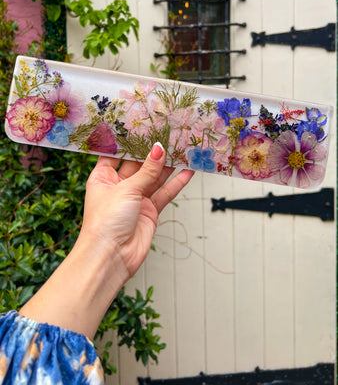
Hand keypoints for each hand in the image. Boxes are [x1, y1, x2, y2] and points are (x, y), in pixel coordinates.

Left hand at [81, 142, 194, 277]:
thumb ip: (147, 170)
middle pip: (139, 164)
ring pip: (155, 177)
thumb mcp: (126, 189)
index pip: (117, 154)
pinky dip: (176, 183)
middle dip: (153, 152)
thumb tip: (158, 150)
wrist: (111, 257)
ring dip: (168, 166)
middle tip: (169, 136)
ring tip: (183, 150)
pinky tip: (187, 173)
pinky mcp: (149, 211)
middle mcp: (119, 186)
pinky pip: (164, 193)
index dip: (129, 141)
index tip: (143, 127)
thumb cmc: (104, 224)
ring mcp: (135, 199)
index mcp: (103, 177)